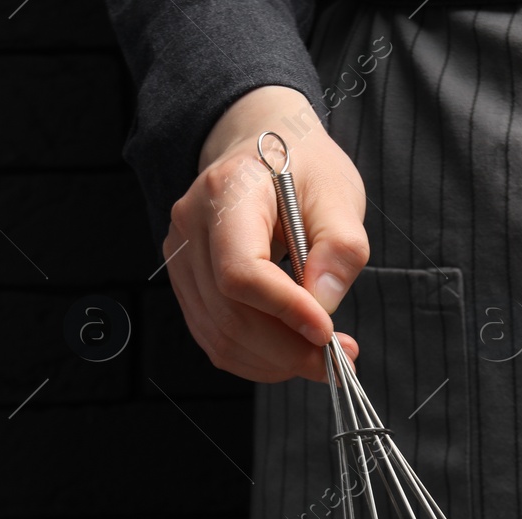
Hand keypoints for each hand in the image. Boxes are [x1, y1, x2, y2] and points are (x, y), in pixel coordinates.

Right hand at [162, 86, 369, 382]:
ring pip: (219, 335)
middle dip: (287, 349)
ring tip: (319, 358)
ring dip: (273, 361)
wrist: (259, 153)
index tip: (328, 333)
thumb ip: (340, 247)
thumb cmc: (302, 168)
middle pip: (229, 312)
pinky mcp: (187, 284)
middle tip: (336, 359)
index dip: (284, 311)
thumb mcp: (338, 192)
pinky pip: (215, 338)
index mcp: (227, 192)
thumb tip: (323, 305)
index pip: (241, 270)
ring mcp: (181, 257)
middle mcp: (190, 226)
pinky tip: (289, 352)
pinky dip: (255, 358)